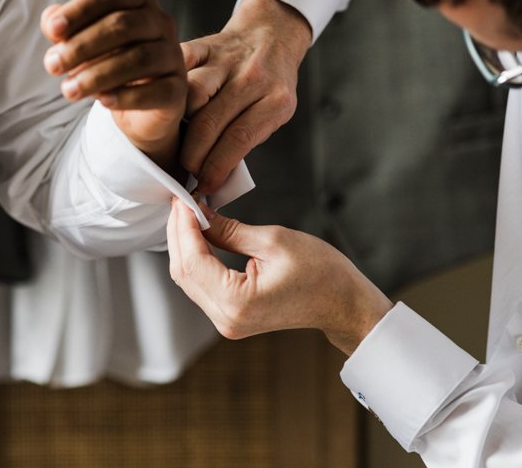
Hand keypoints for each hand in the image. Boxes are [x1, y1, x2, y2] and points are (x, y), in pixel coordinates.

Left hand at [41, 0, 185, 171]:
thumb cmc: (107, 61)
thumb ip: (64, 27)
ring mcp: (173, 55)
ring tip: (69, 90)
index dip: (80, 9)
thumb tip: (52, 22)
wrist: (136, 103)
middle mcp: (162, 22)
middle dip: (83, 45)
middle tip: (52, 65)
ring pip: (139, 58)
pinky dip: (127, 97)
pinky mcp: (177, 89)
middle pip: (123, 25)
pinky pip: (156, 91)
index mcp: (139, 0)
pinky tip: (102, 101)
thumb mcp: (81, 40)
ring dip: (98, 74)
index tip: (52, 31)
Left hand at [167, 198, 391, 355]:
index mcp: (236, 302)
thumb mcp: (273, 240)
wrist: (342, 303)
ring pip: (188, 279)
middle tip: (182, 202)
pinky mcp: (230, 316)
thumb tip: (199, 214)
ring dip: (185, 246)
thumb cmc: (321, 273)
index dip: (183, 226)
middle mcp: (226, 318)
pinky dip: (197, 259)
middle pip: (183, 272)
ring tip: (189, 214)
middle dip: (179, 234)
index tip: (181, 199)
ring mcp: (227, 321)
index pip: (192, 260)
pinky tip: (199, 235)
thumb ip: (229, 229)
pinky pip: (201, 286)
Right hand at [180, 0, 311, 193]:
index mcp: (276, 100)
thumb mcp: (273, 113)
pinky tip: (159, 105)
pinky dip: (166, 85)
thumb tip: (213, 178)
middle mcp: (252, 78)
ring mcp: (226, 59)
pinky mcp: (204, 45)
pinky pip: (179, 66)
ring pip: (191, 94)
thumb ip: (246, 140)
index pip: (239, 140)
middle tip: (186, 170)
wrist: (272, 36)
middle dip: (192, 155)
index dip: (216, 167)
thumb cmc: (268, 86)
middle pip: (209, 122)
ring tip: (172, 141)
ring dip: (176, 125)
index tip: (204, 185)